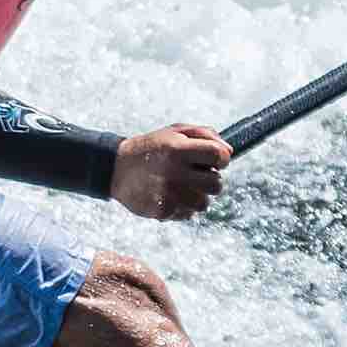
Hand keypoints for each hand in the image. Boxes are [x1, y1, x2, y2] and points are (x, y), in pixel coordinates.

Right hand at [113, 124, 231, 220]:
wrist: (117, 169)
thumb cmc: (152, 148)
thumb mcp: (175, 132)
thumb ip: (205, 135)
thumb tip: (230, 152)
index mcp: (178, 149)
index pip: (219, 156)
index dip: (221, 159)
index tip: (213, 160)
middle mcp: (174, 172)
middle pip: (216, 184)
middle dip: (210, 179)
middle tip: (195, 174)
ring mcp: (168, 194)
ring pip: (205, 203)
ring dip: (198, 195)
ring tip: (182, 186)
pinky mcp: (162, 211)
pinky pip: (189, 214)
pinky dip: (183, 206)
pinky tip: (170, 195)